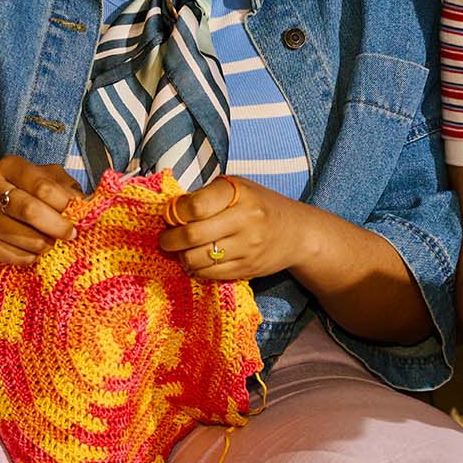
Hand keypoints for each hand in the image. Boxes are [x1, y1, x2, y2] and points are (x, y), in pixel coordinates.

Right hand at [0, 155, 81, 264]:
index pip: (43, 186)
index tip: (77, 214)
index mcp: (9, 166)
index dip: (64, 204)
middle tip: (70, 234)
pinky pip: (17, 256)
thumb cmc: (17, 194)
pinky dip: (31, 256)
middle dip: (58, 227)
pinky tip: (31, 249)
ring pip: (27, 239)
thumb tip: (85, 204)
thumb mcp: (39, 179)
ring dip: (46, 245)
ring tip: (50, 241)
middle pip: (31, 211)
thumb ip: (63, 187)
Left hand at [157, 176, 307, 279]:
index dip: (174, 213)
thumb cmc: (259, 205)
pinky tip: (197, 260)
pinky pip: (209, 273)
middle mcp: (245, 220)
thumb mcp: (237, 188)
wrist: (297, 233)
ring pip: (197, 259)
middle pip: (191, 235)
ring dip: (181, 257)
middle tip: (165, 239)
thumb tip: (171, 212)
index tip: (170, 215)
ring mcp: (247, 247)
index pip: (194, 206)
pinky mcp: (247, 268)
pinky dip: (196, 269)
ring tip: (181, 251)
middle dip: (169, 240)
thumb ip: (207, 196)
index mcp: (239, 194)